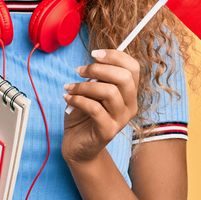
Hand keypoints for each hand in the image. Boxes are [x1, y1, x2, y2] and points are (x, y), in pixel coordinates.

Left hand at [62, 49, 139, 164]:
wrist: (77, 145)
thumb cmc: (84, 116)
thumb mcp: (91, 91)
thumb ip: (97, 78)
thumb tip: (94, 63)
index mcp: (129, 93)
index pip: (133, 68)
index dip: (115, 56)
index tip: (94, 54)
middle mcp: (130, 106)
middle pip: (125, 78)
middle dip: (99, 69)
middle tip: (79, 71)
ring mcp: (121, 120)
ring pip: (109, 92)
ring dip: (85, 85)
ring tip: (69, 87)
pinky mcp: (108, 131)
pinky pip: (95, 109)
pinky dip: (78, 99)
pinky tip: (67, 98)